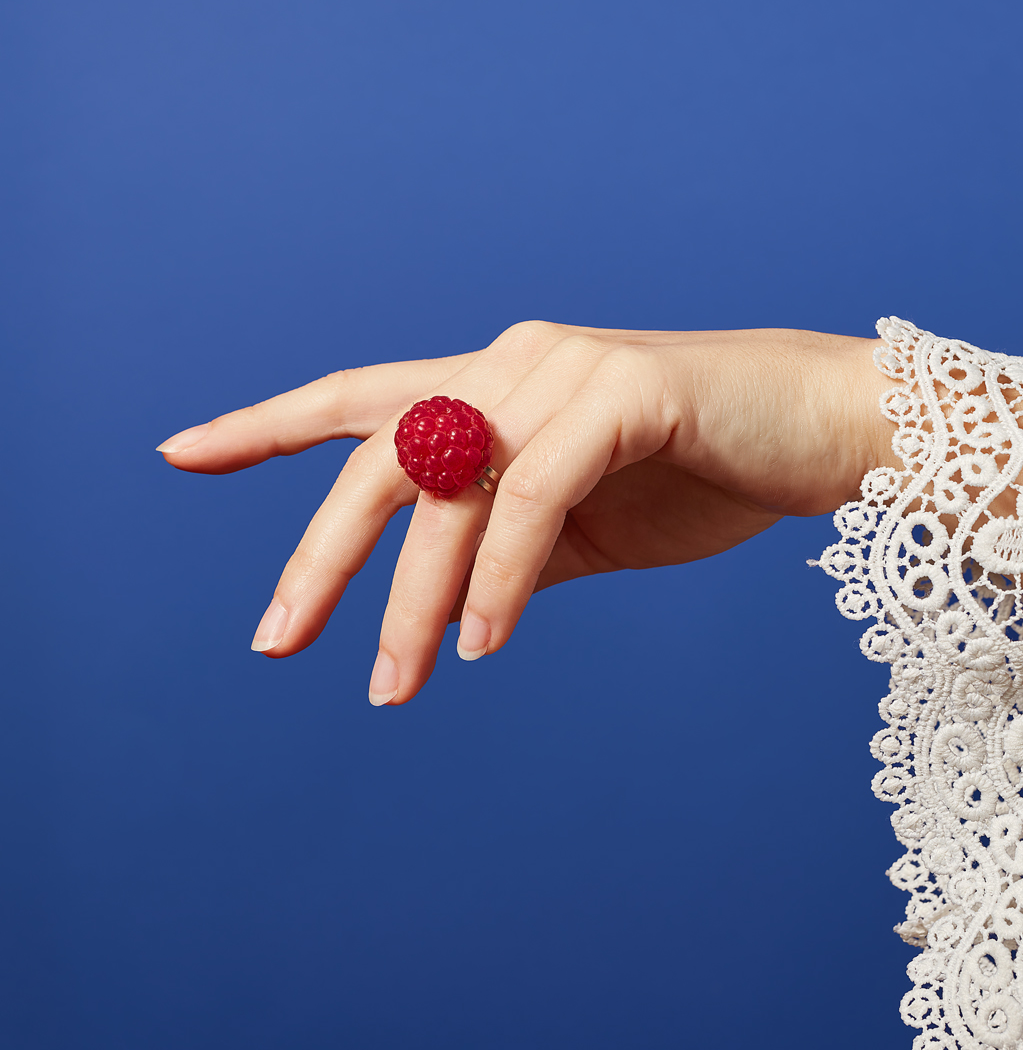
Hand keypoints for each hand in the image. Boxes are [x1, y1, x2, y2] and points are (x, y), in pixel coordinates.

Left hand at [157, 322, 897, 704]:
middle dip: (322, 555)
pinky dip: (499, 574)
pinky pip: (533, 494)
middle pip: (382, 454)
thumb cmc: (698, 470)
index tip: (180, 455)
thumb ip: (512, 546)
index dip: (266, 425)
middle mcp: (511, 362)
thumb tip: (451, 606)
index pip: (359, 399)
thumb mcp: (582, 524)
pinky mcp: (624, 392)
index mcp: (493, 385)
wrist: (816, 433)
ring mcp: (563, 370)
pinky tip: (480, 642)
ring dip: (414, 597)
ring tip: (394, 687)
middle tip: (276, 642)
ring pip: (452, 487)